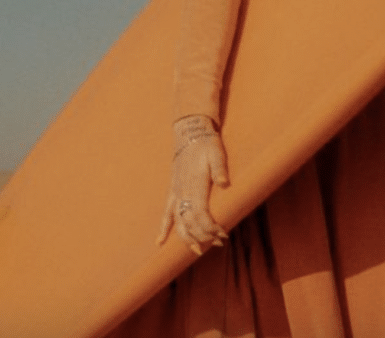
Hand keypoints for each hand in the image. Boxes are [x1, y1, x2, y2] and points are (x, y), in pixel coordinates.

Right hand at [157, 115, 229, 255]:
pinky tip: (159, 242)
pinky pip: (166, 213)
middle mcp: (183, 192)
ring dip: (187, 238)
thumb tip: (224, 183)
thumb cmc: (206, 144)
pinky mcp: (173, 191)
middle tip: (219, 243)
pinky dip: (163, 228)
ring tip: (197, 250)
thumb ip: (219, 169)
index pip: (201, 215)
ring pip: (178, 222)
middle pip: (190, 222)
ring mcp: (176, 193)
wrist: (190, 133)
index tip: (223, 235)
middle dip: (203, 236)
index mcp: (195, 185)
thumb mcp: (217, 153)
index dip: (210, 228)